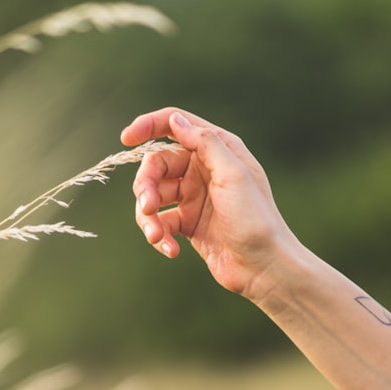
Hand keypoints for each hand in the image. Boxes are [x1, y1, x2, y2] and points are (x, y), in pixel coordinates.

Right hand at [121, 107, 299, 300]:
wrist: (264, 268)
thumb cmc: (256, 219)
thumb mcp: (233, 174)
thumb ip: (205, 143)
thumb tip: (175, 121)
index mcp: (218, 150)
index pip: (176, 125)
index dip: (148, 127)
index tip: (126, 139)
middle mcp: (203, 170)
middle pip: (157, 164)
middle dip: (146, 186)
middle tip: (148, 207)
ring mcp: (194, 197)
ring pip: (153, 195)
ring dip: (148, 217)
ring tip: (156, 237)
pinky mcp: (188, 224)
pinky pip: (161, 222)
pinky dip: (160, 236)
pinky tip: (171, 250)